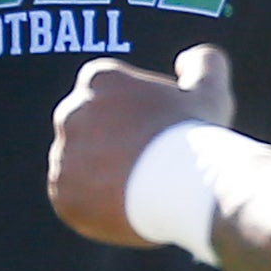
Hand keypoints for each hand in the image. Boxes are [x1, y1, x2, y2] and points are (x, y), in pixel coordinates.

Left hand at [48, 44, 235, 246]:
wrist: (185, 186)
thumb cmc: (196, 135)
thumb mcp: (209, 90)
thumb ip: (203, 63)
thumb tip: (186, 61)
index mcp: (98, 80)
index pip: (104, 93)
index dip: (129, 113)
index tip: (151, 132)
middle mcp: (71, 112)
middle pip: (86, 128)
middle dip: (108, 142)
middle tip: (144, 163)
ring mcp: (63, 155)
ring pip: (78, 165)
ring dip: (98, 175)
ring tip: (137, 190)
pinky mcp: (62, 194)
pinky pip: (72, 199)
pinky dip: (93, 205)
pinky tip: (124, 208)